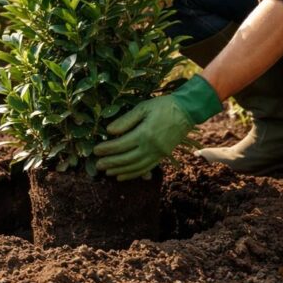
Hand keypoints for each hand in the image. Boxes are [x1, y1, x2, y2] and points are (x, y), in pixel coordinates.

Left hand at [93, 75, 221, 179]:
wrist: (187, 111)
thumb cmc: (163, 106)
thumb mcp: (143, 107)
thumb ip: (126, 120)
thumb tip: (109, 130)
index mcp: (145, 133)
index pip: (121, 145)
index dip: (107, 149)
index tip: (95, 151)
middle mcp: (151, 147)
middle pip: (127, 159)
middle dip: (111, 163)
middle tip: (97, 165)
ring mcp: (158, 153)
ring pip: (136, 167)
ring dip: (120, 171)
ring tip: (107, 172)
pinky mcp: (163, 156)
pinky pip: (146, 168)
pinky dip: (133, 174)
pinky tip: (122, 176)